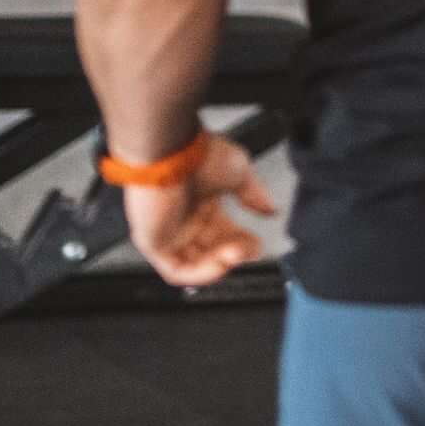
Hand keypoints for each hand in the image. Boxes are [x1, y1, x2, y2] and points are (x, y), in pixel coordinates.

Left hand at [123, 136, 279, 288]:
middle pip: (212, 250)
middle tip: (250, 250)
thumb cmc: (198, 154)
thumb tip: (270, 208)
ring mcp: (168, 231)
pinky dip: (200, 273)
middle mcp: (184, 218)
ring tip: (236, 254)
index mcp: (201, 201)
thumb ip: (255, 195)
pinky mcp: (154, 242)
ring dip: (221, 264)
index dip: (243, 241)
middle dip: (236, 253)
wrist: (172, 152)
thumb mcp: (240, 171)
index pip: (224, 232)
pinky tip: (220, 264)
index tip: (257, 243)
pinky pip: (176, 270)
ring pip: (197, 263)